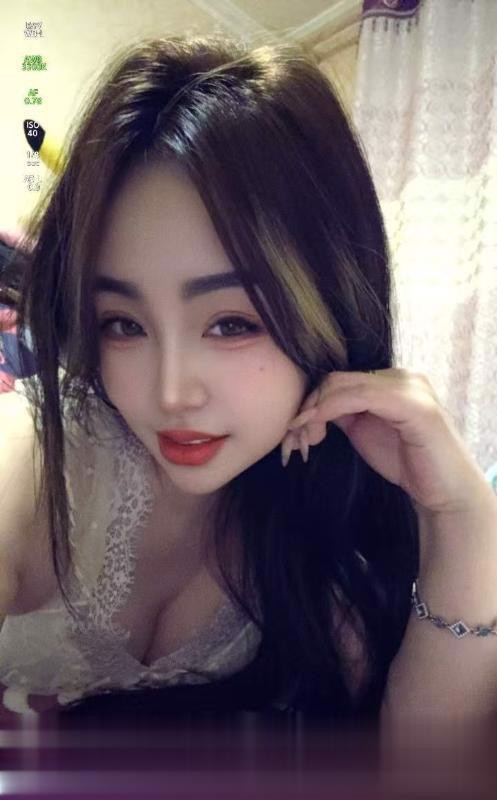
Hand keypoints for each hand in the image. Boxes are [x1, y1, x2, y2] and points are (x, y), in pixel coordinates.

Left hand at [282, 368, 493, 517]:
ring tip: (300, 438)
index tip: (292, 429)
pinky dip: (332, 409)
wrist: (446, 492)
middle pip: (337, 379)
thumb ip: (345, 413)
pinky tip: (317, 430)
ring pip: (345, 386)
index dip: (310, 401)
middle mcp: (402, 377)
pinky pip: (363, 397)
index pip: (339, 379)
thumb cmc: (409, 464)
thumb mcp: (366, 432)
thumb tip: (311, 407)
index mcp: (391, 381)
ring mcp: (411, 388)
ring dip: (315, 410)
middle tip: (292, 437)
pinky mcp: (416, 406)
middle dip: (308, 406)